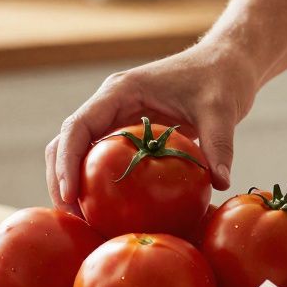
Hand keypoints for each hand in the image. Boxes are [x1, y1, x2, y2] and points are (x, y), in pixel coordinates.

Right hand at [46, 42, 260, 212]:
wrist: (226, 64)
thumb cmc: (220, 78)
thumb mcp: (221, 109)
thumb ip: (219, 144)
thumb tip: (221, 182)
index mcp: (121, 91)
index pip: (79, 126)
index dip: (67, 161)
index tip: (69, 195)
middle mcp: (110, 103)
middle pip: (68, 142)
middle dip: (61, 178)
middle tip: (71, 217)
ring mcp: (117, 118)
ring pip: (79, 151)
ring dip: (73, 183)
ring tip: (81, 222)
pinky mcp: (128, 133)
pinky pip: (102, 158)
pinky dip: (96, 183)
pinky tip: (105, 213)